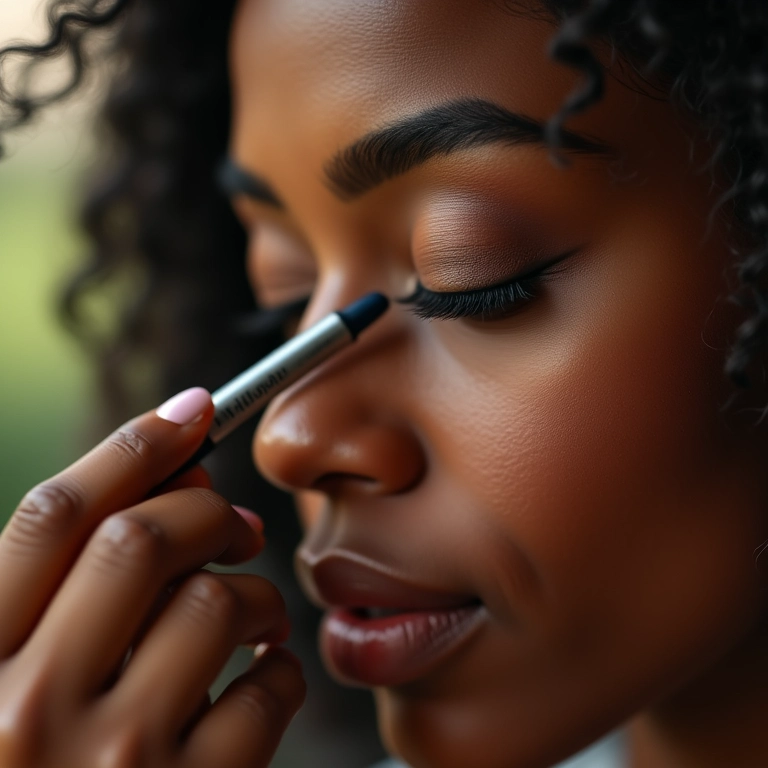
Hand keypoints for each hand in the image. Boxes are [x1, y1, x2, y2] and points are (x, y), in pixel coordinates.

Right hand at [0, 388, 304, 767]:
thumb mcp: (10, 686)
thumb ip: (65, 592)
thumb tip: (174, 484)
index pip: (50, 517)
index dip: (131, 448)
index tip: (190, 412)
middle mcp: (26, 713)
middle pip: (140, 541)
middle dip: (204, 511)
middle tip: (232, 523)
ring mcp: (110, 764)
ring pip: (217, 604)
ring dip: (252, 594)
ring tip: (247, 616)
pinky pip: (266, 691)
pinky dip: (279, 670)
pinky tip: (261, 680)